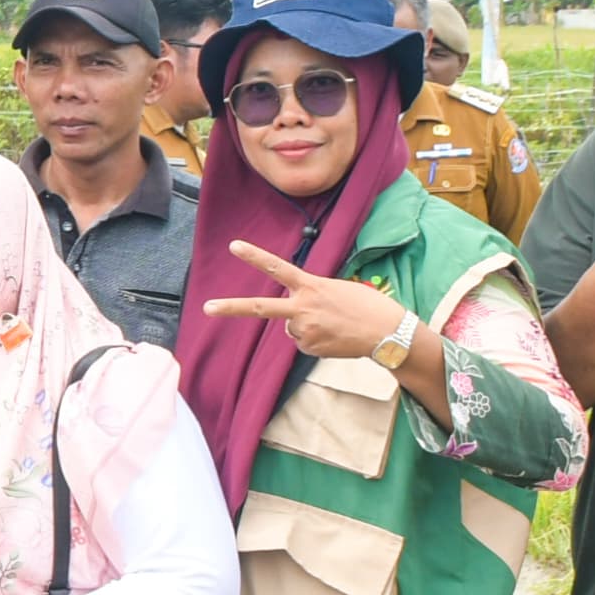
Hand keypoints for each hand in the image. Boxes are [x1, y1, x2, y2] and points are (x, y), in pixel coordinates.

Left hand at [200, 241, 410, 361]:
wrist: (388, 333)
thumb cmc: (366, 306)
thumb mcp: (337, 290)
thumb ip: (310, 296)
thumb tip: (293, 318)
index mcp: (311, 286)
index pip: (277, 268)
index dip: (255, 256)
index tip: (234, 246)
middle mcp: (302, 308)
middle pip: (260, 309)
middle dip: (231, 308)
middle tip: (206, 307)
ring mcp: (304, 330)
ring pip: (291, 328)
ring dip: (306, 326)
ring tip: (334, 324)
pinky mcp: (309, 348)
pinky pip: (303, 342)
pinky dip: (315, 340)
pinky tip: (335, 337)